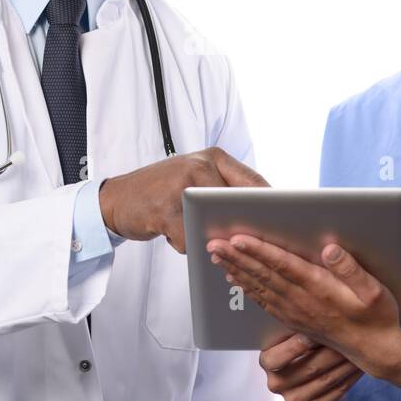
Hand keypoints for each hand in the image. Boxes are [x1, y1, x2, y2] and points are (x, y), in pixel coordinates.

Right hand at [99, 147, 267, 252]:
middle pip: (238, 205)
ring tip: (191, 229)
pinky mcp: (164, 209)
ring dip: (206, 236)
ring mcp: (180, 186)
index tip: (284, 225)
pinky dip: (184, 243)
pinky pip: (189, 238)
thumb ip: (225, 189)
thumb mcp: (196, 178)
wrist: (116, 199)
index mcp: (213, 157)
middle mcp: (198, 166)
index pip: (255, 182)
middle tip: (243, 239)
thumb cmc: (162, 192)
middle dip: (240, 226)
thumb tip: (265, 218)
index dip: (272, 206)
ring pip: (214, 225)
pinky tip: (170, 231)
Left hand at [208, 235, 400, 376]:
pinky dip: (246, 287)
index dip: (259, 252)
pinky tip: (234, 279)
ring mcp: (295, 311)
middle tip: (213, 243)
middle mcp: (302, 301)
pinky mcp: (293, 319)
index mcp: (319, 289)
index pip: (283, 266)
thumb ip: (350, 269)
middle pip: (263, 275)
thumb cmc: (376, 316)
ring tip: (216, 256)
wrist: (375, 350)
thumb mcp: (374, 290)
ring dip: (236, 270)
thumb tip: (329, 247)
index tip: (238, 239)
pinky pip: (263, 301)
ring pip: (259, 287)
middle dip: (236, 257)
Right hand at [259, 332, 362, 400]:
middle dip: (333, 349)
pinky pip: (338, 390)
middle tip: (351, 334)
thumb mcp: (289, 338)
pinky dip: (351, 375)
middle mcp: (278, 384)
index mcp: (267, 363)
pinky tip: (360, 363)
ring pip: (328, 379)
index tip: (317, 331)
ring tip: (360, 346)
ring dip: (347, 362)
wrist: (304, 384)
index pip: (276, 358)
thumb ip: (297, 327)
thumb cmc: (299, 352)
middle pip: (310, 367)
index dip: (298, 345)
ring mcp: (297, 399)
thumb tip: (315, 309)